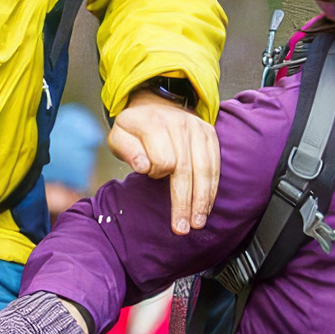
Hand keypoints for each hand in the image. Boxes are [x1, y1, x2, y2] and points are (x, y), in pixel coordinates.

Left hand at [109, 92, 219, 234]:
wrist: (156, 106)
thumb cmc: (135, 129)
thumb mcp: (119, 135)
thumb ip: (127, 150)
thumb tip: (143, 166)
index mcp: (153, 123)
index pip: (163, 158)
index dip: (157, 172)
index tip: (151, 176)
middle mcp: (179, 123)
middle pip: (185, 169)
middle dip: (184, 202)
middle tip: (181, 228)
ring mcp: (198, 128)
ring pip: (205, 169)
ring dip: (202, 200)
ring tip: (197, 223)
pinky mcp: (210, 135)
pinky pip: (215, 165)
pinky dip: (211, 189)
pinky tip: (206, 207)